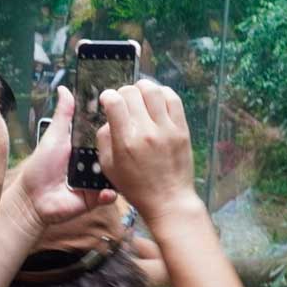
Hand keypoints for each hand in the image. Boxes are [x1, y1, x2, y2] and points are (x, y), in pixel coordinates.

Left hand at [13, 85, 115, 226]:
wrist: (33, 198)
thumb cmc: (40, 167)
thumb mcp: (55, 135)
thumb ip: (63, 114)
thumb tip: (64, 88)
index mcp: (86, 147)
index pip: (105, 135)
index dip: (115, 128)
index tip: (127, 118)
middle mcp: (94, 163)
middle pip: (114, 154)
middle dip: (121, 149)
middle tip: (131, 143)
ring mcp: (96, 181)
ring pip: (115, 174)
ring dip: (117, 172)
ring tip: (121, 167)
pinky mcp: (95, 198)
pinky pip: (109, 195)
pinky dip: (109, 193)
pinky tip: (105, 190)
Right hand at [96, 80, 199, 226]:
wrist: (168, 199)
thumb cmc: (136, 186)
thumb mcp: (109, 167)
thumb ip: (104, 139)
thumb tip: (109, 118)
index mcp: (125, 142)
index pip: (114, 102)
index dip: (107, 96)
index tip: (107, 100)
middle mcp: (146, 132)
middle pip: (131, 92)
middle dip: (123, 92)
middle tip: (123, 101)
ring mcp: (166, 129)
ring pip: (153, 90)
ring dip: (142, 87)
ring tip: (139, 95)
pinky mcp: (181, 129)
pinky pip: (173, 99)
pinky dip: (163, 93)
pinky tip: (157, 99)